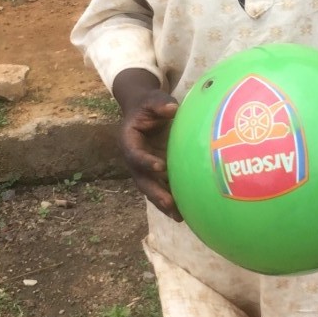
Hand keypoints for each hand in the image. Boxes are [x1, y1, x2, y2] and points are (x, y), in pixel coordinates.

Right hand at [112, 68, 180, 219]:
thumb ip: (160, 103)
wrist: (144, 112)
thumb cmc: (148, 105)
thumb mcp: (152, 100)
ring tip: (180, 216)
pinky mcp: (156, 174)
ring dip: (164, 204)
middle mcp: (134, 160)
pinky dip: (173, 201)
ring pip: (152, 190)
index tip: (160, 167)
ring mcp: (145, 170)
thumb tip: (173, 109)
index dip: (146, 162)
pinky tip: (188, 212)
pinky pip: (162, 189)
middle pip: (142, 180)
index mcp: (129, 142)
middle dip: (155, 193)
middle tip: (169, 203)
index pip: (135, 155)